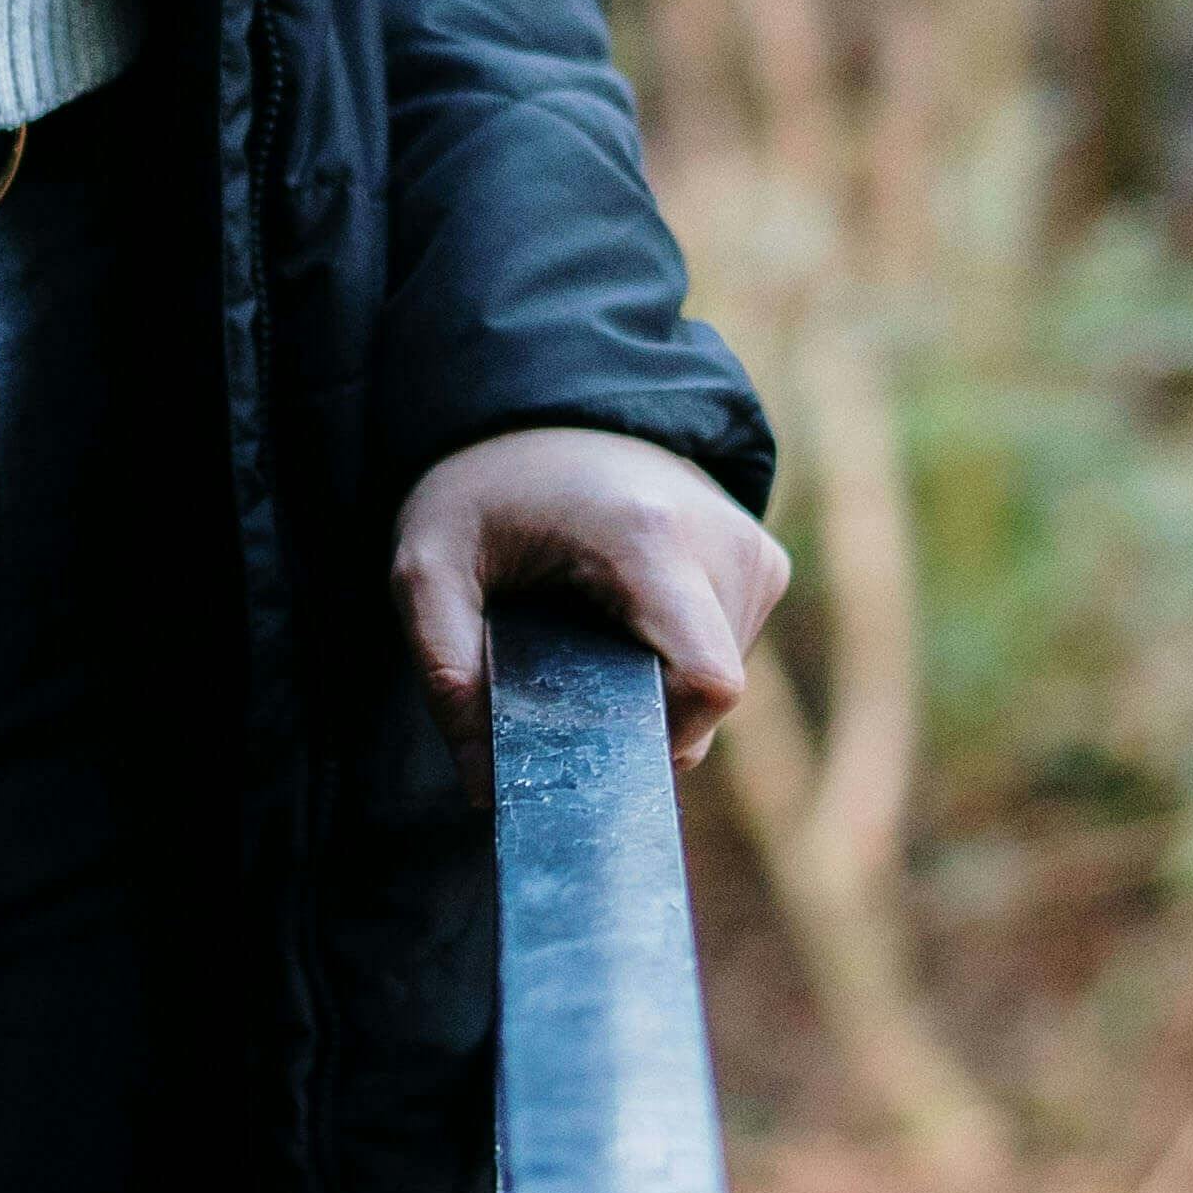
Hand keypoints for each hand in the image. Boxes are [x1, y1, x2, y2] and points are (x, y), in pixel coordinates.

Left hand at [393, 427, 788, 774]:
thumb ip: (444, 674)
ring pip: (719, 683)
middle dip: (635, 715)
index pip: (708, 683)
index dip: (654, 736)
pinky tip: (622, 620)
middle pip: (706, 698)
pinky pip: (727, 653)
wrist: (548, 402)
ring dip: (652, 687)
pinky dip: (674, 660)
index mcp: (649, 540)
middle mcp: (725, 543)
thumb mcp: (429, 568)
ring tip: (588, 634)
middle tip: (561, 678)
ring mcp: (755, 552)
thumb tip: (488, 790)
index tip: (585, 729)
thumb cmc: (486, 486)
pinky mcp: (764, 562)